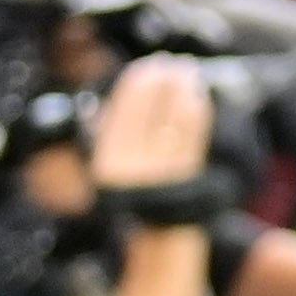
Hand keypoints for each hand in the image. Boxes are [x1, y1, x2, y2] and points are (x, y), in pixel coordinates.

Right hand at [88, 57, 213, 192]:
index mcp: (108, 162)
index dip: (137, 87)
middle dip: (161, 84)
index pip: (124, 114)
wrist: (160, 231)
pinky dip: (195, 113)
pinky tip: (198, 95)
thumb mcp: (112, 165)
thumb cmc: (134, 191)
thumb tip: (97, 105)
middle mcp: (133, 167)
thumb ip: (106, 136)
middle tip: (170, 63)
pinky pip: (192, 135)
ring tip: (186, 72)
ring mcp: (163, 171)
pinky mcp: (188, 174)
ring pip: (173, 121)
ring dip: (182, 92)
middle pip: (149, 113)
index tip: (146, 66)